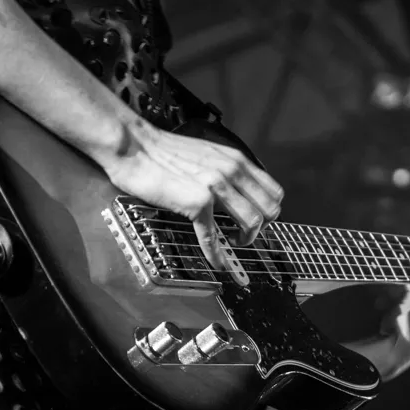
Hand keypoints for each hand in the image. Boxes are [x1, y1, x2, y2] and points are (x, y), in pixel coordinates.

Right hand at [104, 122, 282, 269]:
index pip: (274, 192)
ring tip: (233, 242)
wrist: (135, 146)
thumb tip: (234, 192)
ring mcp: (216, 187)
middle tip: (246, 233)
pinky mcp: (197, 203)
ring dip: (246, 240)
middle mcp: (232, 172)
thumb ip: (226, 170)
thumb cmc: (163, 151)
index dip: (269, 211)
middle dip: (262, 228)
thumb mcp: (207, 153)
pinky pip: (213, 237)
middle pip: (269, 210)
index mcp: (236, 160)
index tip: (259, 219)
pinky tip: (217, 263)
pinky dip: (216, 255)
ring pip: (253, 222)